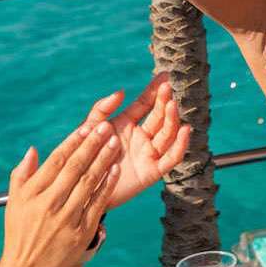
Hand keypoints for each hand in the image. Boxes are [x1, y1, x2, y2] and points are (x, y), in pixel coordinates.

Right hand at [0, 125, 120, 266]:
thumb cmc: (19, 232)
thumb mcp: (13, 202)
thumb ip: (22, 174)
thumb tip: (34, 149)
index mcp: (31, 194)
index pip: (56, 162)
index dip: (73, 143)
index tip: (87, 127)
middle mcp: (49, 205)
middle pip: (75, 169)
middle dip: (92, 145)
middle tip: (106, 127)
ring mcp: (66, 219)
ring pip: (89, 184)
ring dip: (104, 161)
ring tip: (115, 143)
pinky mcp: (81, 232)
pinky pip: (98, 204)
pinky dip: (107, 185)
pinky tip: (115, 170)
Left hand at [70, 75, 192, 208]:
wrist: (80, 189)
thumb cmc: (83, 158)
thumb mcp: (88, 130)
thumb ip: (101, 109)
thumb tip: (121, 91)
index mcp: (126, 125)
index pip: (145, 104)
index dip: (154, 90)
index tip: (165, 77)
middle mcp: (140, 137)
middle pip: (159, 117)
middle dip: (164, 103)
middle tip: (168, 90)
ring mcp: (147, 154)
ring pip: (167, 134)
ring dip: (172, 120)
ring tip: (172, 105)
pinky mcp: (152, 172)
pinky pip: (171, 158)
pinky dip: (180, 145)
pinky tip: (185, 131)